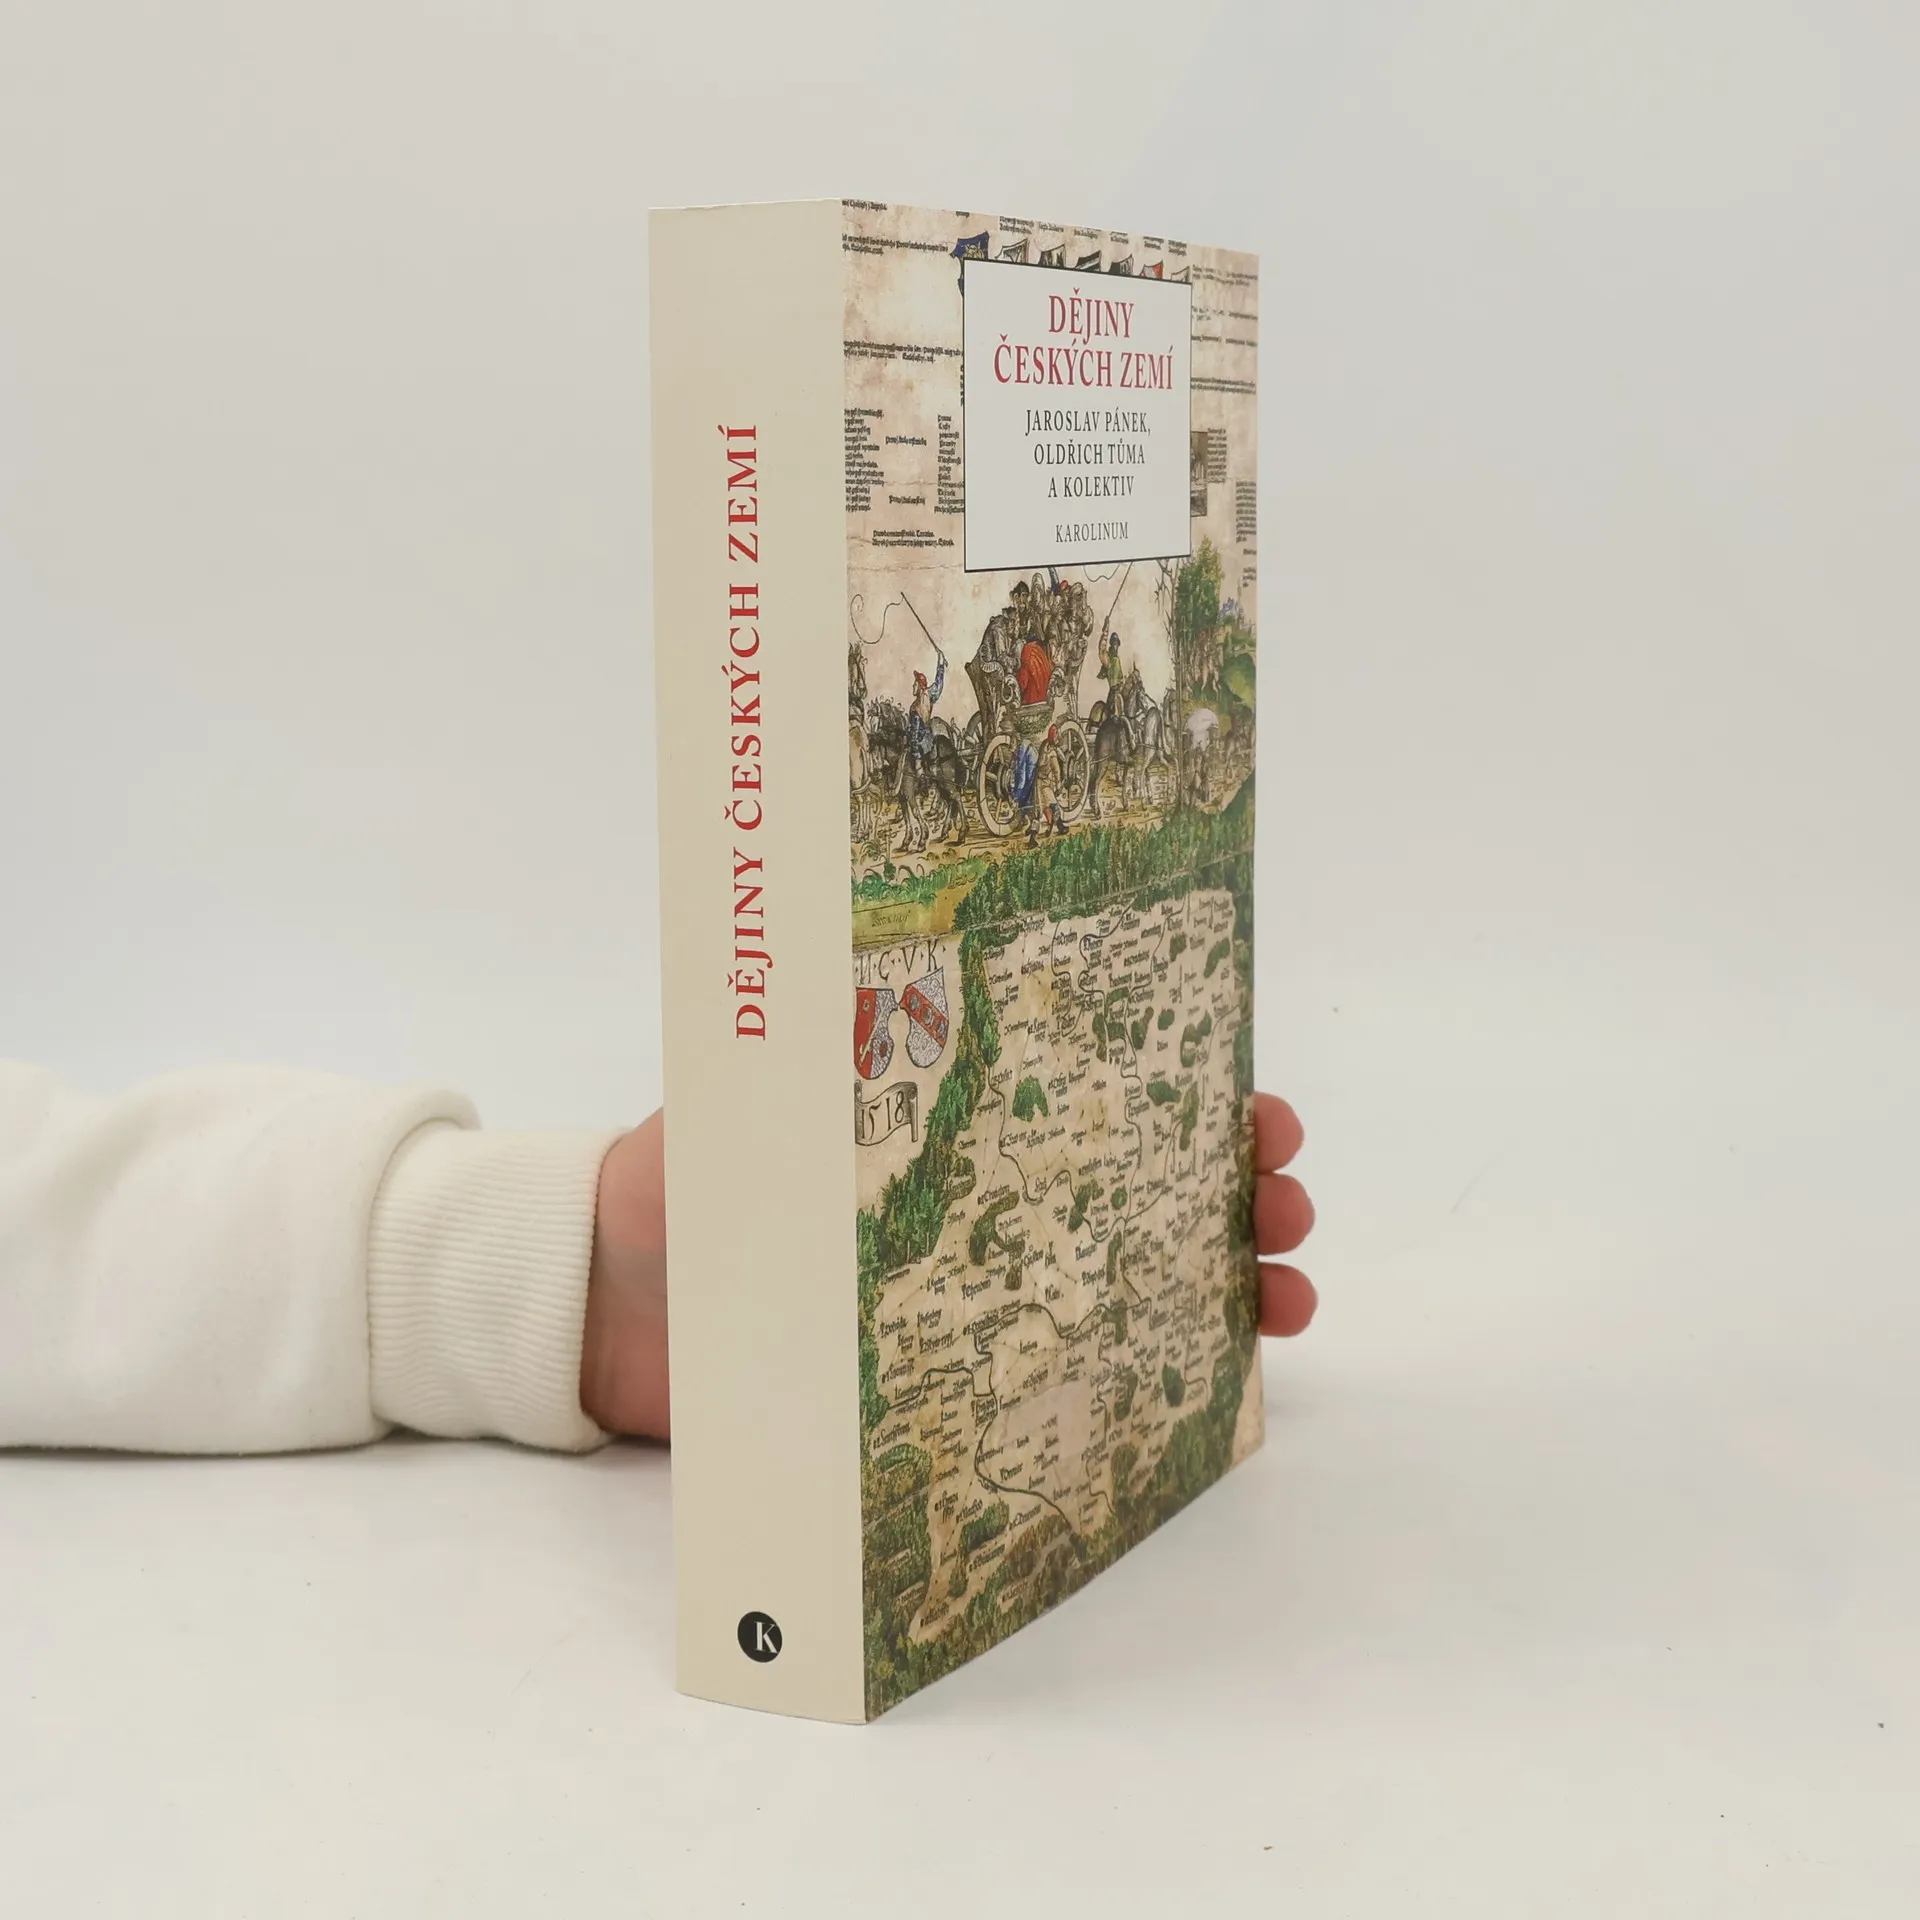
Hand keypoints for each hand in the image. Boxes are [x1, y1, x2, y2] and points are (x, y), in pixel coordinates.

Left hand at [581, 1093, 1317, 1439]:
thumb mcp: (758, 1101)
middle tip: (1280, 1201)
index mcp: (957, 1103)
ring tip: (1284, 1294)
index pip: (1100, 1083)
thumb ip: (821, 1067)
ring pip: (1139, 1268)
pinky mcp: (955, 1370)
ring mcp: (982, 1279)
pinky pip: (1081, 1364)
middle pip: (1148, 1175)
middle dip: (1237, 1183)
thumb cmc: (685, 1177)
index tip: (1255, 1111)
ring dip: (1227, 1276)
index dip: (1194, 1093)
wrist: (610, 1299)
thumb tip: (889, 1020)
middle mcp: (989, 1186)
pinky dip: (1163, 1364)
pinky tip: (1223, 1377)